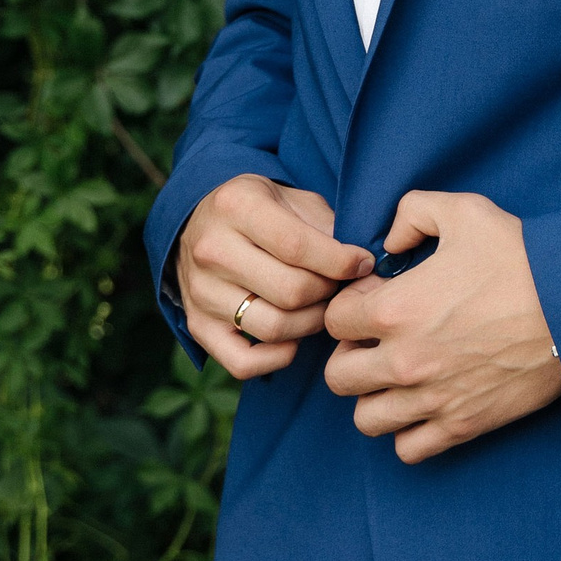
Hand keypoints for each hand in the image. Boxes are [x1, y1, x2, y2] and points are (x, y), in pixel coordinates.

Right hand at [177, 175, 374, 377]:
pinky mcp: (197, 325)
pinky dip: (276, 358)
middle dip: (328, 292)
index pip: (298, 247)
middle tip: (339, 286)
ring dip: (310, 324)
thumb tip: (361, 264)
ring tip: (320, 307)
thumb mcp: (291, 198)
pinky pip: (242, 363)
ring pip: (273, 327)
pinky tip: (293, 340)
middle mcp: (212, 250)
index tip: (362, 264)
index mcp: (237, 206)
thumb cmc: (258, 210)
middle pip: (291, 291)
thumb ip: (325, 226)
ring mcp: (201, 292)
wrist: (199, 222)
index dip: (341, 262)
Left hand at [324, 190, 560, 463]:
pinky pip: (408, 449)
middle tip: (380, 341)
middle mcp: (404, 361)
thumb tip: (391, 240)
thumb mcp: (464, 211)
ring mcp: (432, 399)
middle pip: (338, 376)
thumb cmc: (521, 256)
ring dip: (375, 397)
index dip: (351, 306)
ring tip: (399, 377)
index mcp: (394, 309)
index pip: (333, 320)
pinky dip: (409, 432)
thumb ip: (412, 211)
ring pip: (366, 419)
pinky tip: (425, 403)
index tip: (377, 300)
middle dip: (352, 354)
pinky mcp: (463, 424)